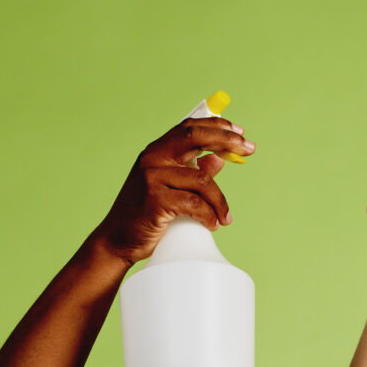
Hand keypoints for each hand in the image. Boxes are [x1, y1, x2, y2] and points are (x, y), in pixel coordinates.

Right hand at [92, 117, 254, 264]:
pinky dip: (209, 215)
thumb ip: (192, 171)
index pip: (188, 127)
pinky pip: (195, 203)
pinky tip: (213, 224)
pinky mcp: (155, 200)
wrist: (116, 241)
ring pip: (202, 179)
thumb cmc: (146, 213)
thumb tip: (219, 158)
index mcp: (156, 152)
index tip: (239, 130)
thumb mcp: (169, 186)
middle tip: (249, 149)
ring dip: (220, 201)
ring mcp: (152, 178)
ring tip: (225, 217)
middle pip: (195, 137)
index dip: (216, 125)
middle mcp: (152, 159)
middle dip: (227, 140)